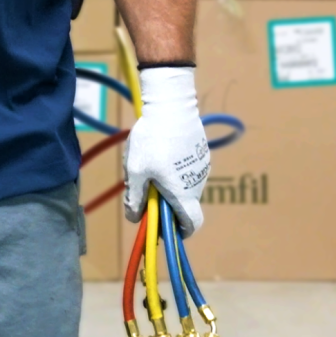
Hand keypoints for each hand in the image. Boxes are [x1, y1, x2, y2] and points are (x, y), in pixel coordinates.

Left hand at [121, 65, 210, 236]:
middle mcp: (197, 183)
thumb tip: (134, 218)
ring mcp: (201, 167)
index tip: (164, 229)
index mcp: (183, 193)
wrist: (172, 104)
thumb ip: (134, 197)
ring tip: (148, 161)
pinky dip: (173, 169)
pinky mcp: (200, 152)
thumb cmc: (152, 140)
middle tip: (144, 187)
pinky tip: (158, 149)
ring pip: (183, 185)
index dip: (180, 232)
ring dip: (168, 183)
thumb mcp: (135, 171)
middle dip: (164, 203)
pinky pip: (186, 169)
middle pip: (183, 204)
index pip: (192, 225)